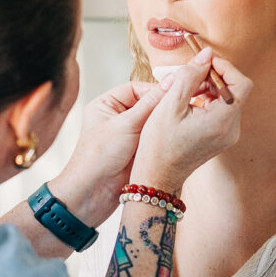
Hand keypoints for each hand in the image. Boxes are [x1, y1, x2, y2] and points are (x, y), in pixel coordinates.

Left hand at [49, 78, 173, 229]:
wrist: (92, 193)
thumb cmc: (98, 157)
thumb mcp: (125, 125)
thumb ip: (150, 103)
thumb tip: (171, 82)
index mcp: (106, 104)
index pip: (137, 88)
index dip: (156, 90)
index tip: (176, 93)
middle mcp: (117, 117)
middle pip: (148, 104)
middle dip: (163, 107)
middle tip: (183, 107)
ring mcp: (129, 134)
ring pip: (154, 122)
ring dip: (165, 123)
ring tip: (180, 123)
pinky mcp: (138, 150)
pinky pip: (156, 138)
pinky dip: (165, 137)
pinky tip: (176, 137)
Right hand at [131, 48, 250, 190]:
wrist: (156, 176)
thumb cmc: (159, 144)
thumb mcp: (170, 104)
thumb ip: (190, 75)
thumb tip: (206, 54)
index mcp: (222, 121)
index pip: (241, 83)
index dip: (225, 67)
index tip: (203, 62)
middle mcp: (231, 129)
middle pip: (234, 90)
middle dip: (212, 76)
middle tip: (188, 75)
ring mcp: (228, 135)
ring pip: (227, 99)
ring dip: (208, 87)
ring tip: (184, 89)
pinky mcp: (221, 138)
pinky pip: (221, 110)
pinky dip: (207, 100)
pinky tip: (187, 102)